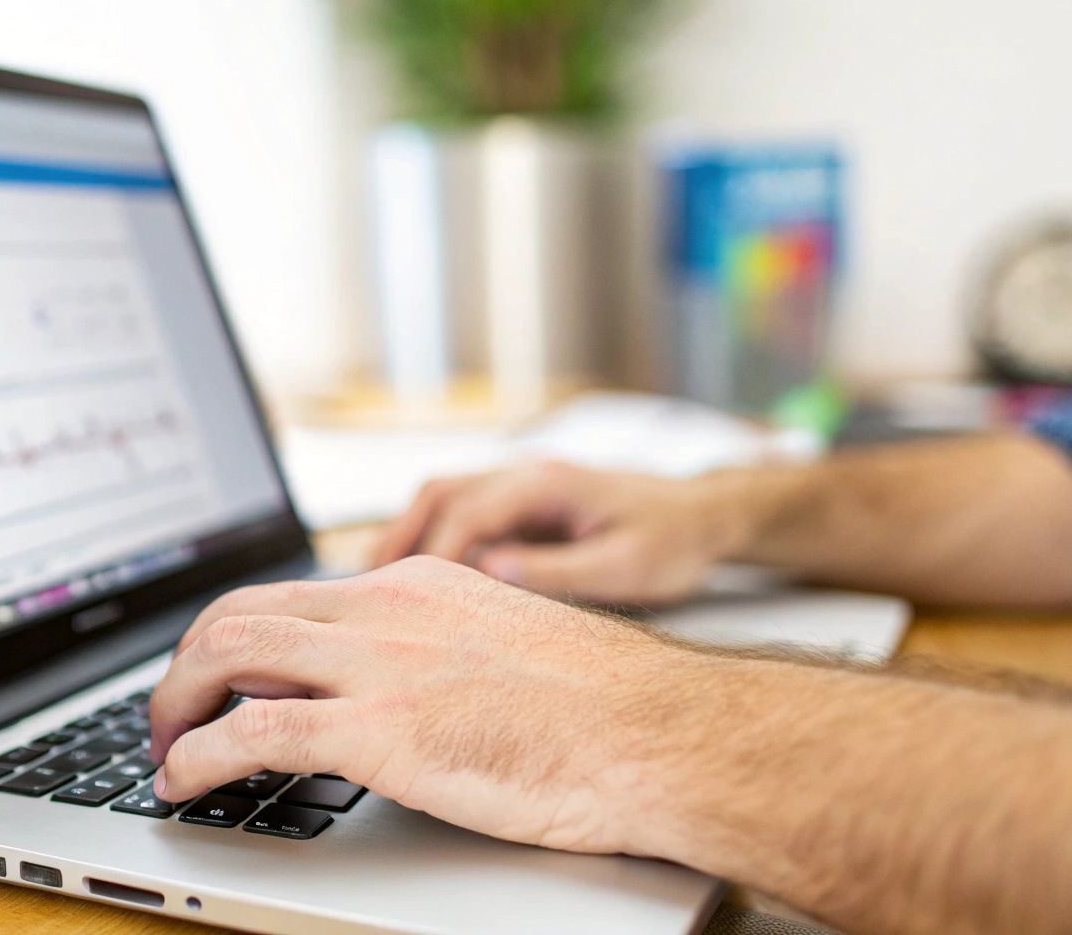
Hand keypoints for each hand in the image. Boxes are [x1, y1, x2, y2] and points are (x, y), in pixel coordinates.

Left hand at [147, 556, 687, 855]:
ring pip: (226, 654)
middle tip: (170, 717)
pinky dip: (197, 757)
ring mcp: (378, 664)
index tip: (214, 680)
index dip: (232, 639)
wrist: (657, 732)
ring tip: (164, 751)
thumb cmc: (605, 708)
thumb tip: (397, 691)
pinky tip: (184, 782)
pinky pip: (252, 732)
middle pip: (238, 613)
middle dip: (184, 667)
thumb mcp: (502, 647)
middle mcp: (385, 608)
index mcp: (416, 584)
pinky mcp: (379, 728)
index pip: (291, 594)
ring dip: (173, 706)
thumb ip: (437, 654)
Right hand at [371, 460, 766, 605]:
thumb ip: (557, 570)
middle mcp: (527, 473)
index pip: (469, 512)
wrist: (705, 515)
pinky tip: (419, 575)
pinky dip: (432, 535)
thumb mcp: (625, 566)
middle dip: (399, 537)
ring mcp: (523, 483)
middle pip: (440, 493)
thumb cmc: (672, 542)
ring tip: (377, 582)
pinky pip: (463, 509)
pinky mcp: (525, 501)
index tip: (410, 598)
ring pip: (444, 496)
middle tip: (365, 586)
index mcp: (548, 483)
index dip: (436, 556)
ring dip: (408, 533)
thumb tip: (490, 574)